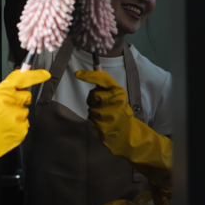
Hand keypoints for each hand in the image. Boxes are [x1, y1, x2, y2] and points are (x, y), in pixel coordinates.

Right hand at [0, 69, 50, 194]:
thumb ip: (6, 89)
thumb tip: (19, 78)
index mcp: (3, 93)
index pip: (23, 79)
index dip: (36, 76)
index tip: (45, 75)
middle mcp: (12, 104)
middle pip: (26, 96)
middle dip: (19, 100)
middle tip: (5, 108)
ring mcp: (19, 118)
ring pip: (24, 111)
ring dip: (17, 114)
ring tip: (3, 121)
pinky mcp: (22, 129)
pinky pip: (24, 123)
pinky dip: (18, 125)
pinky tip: (7, 128)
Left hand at [75, 70, 172, 195]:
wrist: (128, 135)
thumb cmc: (121, 112)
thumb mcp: (118, 96)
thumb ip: (106, 85)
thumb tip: (95, 68)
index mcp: (119, 92)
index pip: (102, 80)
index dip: (88, 75)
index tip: (76, 73)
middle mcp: (115, 102)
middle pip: (93, 95)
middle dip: (94, 99)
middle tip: (103, 105)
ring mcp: (108, 114)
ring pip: (91, 108)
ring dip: (95, 111)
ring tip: (106, 116)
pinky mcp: (102, 125)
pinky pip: (91, 119)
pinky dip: (96, 121)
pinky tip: (105, 123)